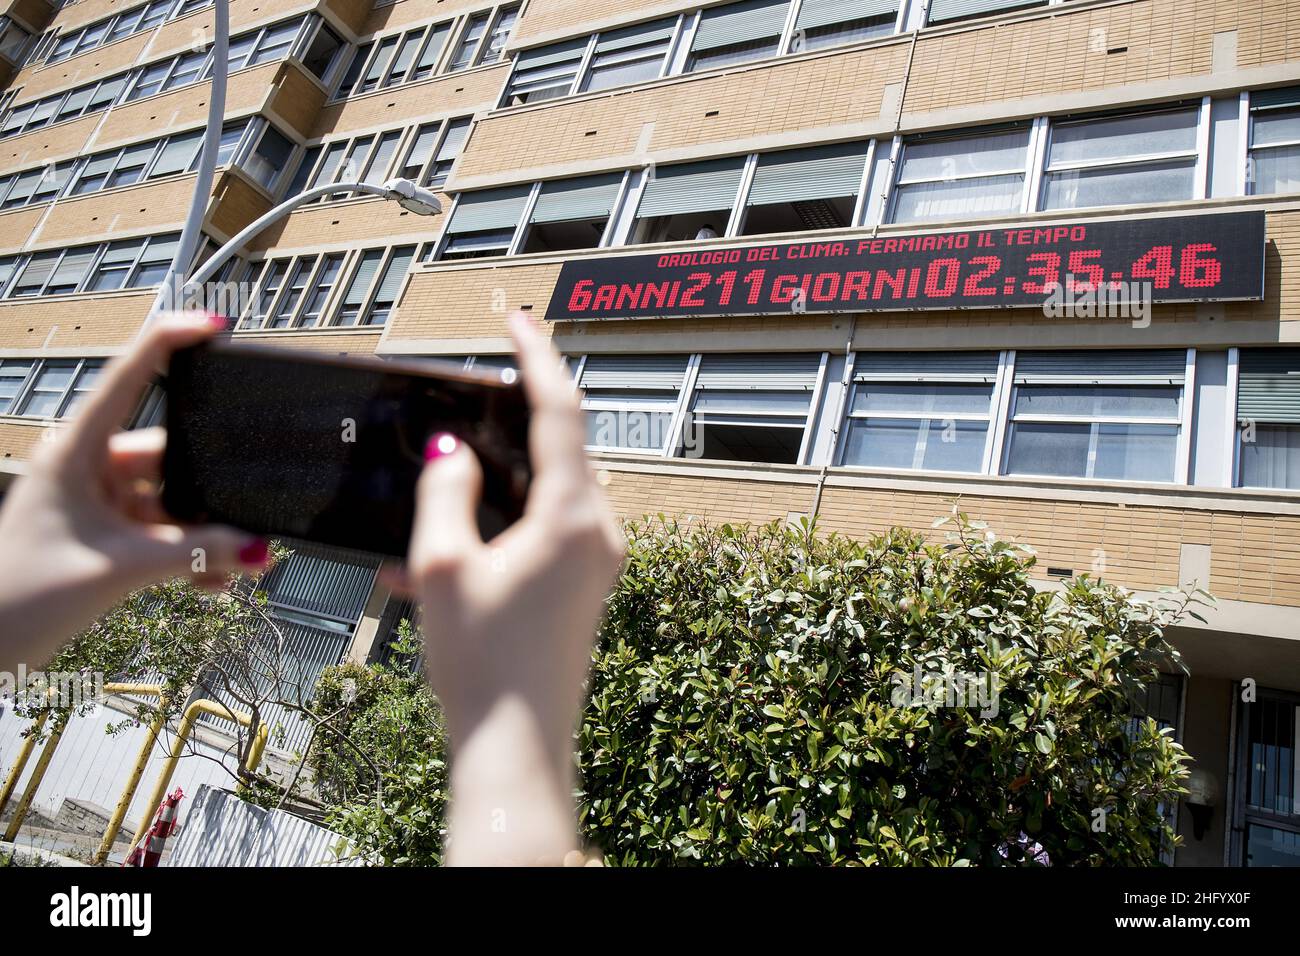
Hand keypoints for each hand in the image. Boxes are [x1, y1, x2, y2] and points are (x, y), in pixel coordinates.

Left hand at [0, 313, 270, 672]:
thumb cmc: (20, 598)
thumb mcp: (120, 570)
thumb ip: (197, 555)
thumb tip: (258, 549)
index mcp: (76, 452)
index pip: (130, 377)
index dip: (171, 342)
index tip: (214, 326)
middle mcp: (87, 469)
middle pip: (170, 455)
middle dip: (212, 490)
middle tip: (250, 515)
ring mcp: (96, 503)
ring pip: (171, 502)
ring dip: (204, 534)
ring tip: (235, 567)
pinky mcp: (104, 536)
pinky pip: (161, 534)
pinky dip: (189, 555)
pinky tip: (213, 581)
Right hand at [408, 311, 624, 864]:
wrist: (519, 747)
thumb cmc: (482, 663)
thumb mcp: (442, 566)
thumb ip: (445, 491)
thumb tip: (453, 449)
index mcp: (573, 516)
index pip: (560, 410)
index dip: (537, 356)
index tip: (520, 319)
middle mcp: (601, 531)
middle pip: (564, 446)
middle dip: (517, 418)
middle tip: (475, 396)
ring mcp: (601, 560)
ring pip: (557, 487)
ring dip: (508, 477)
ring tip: (452, 484)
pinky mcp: (589, 585)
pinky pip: (554, 526)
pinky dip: (511, 518)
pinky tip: (460, 544)